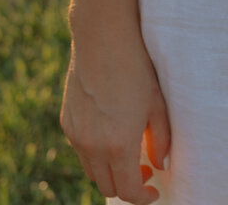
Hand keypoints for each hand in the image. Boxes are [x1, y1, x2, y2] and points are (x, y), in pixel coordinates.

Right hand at [61, 16, 170, 204]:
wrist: (103, 39)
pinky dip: (96, 154)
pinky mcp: (67, 122)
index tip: (155, 190)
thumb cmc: (137, 69)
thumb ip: (161, 141)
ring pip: (92, 171)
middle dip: (127, 186)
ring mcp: (76, 135)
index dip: (143, 197)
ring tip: (129, 153)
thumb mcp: (157, 105)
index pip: (128, 191)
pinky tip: (111, 134)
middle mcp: (92, 146)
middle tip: (144, 170)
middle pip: (107, 187)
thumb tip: (160, 165)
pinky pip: (81, 151)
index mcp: (118, 145)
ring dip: (110, 171)